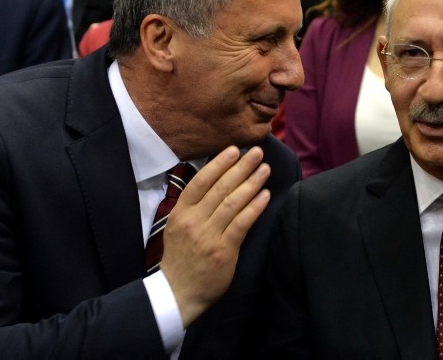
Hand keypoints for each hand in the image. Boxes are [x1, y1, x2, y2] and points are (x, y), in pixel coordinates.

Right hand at [160, 145, 270, 326]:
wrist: (178, 292)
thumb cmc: (181, 258)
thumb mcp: (177, 227)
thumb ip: (194, 207)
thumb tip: (217, 181)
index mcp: (180, 212)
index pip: (200, 181)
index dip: (218, 164)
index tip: (234, 150)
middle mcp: (193, 221)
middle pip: (220, 188)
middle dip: (241, 167)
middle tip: (257, 153)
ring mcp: (208, 236)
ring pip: (232, 202)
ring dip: (251, 183)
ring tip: (265, 169)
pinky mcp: (223, 250)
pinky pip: (242, 223)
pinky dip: (254, 207)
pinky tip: (265, 195)